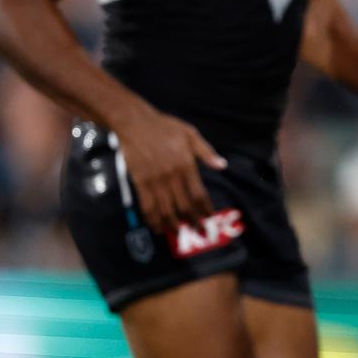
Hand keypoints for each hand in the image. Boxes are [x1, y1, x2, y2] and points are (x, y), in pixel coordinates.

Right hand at [115, 107, 226, 233]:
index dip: (205, 209)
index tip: (210, 219)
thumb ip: (206, 152)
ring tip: (179, 233)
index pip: (198, 194)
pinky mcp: (140, 183)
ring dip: (173, 224)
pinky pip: (147, 206)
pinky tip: (157, 227)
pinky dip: (152, 219)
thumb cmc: (165, 127)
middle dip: (193, 222)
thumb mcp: (190, 134)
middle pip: (184, 206)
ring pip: (165, 210)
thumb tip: (222, 166)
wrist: (135, 124)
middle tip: (199, 232)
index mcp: (186, 165)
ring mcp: (154, 181)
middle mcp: (171, 176)